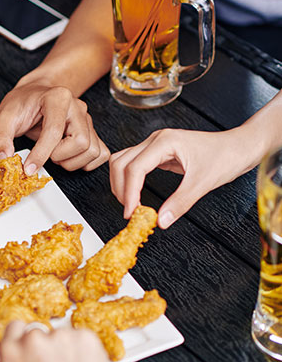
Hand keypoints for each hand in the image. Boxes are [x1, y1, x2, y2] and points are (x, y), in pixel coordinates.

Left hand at [0, 80, 108, 174]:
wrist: (35, 95)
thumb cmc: (23, 104)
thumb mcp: (4, 116)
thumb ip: (0, 137)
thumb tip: (3, 159)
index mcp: (57, 98)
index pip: (54, 132)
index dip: (40, 154)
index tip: (28, 168)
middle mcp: (77, 108)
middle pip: (81, 142)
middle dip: (59, 156)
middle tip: (45, 154)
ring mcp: (87, 120)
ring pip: (92, 150)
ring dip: (71, 161)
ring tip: (54, 154)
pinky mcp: (92, 132)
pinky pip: (101, 154)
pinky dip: (86, 162)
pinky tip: (68, 158)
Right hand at [0, 322, 114, 361]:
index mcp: (12, 353)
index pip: (16, 327)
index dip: (25, 337)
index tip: (34, 346)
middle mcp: (33, 340)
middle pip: (40, 333)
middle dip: (48, 348)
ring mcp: (60, 337)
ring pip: (63, 335)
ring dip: (68, 349)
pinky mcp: (85, 338)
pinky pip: (84, 338)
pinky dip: (86, 351)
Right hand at [109, 127, 259, 228]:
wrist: (241, 146)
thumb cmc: (227, 156)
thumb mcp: (204, 182)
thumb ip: (180, 202)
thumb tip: (161, 220)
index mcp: (164, 142)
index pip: (134, 168)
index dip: (129, 193)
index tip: (131, 213)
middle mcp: (156, 140)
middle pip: (120, 163)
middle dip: (120, 188)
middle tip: (129, 211)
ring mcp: (155, 145)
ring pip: (122, 162)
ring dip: (121, 183)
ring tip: (130, 203)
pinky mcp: (159, 152)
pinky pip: (134, 165)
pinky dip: (130, 180)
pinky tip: (137, 194)